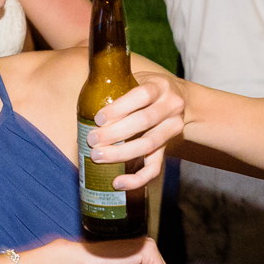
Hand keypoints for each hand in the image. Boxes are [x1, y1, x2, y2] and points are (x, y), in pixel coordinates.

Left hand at [88, 70, 185, 191]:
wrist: (181, 100)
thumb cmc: (147, 90)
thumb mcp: (137, 80)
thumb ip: (116, 89)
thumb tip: (82, 107)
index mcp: (160, 86)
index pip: (141, 96)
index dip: (119, 108)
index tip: (98, 118)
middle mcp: (171, 107)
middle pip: (144, 122)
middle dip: (115, 133)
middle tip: (92, 139)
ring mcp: (173, 128)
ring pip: (148, 145)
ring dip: (120, 153)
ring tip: (97, 156)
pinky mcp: (169, 148)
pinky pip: (155, 168)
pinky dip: (136, 178)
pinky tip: (117, 183)